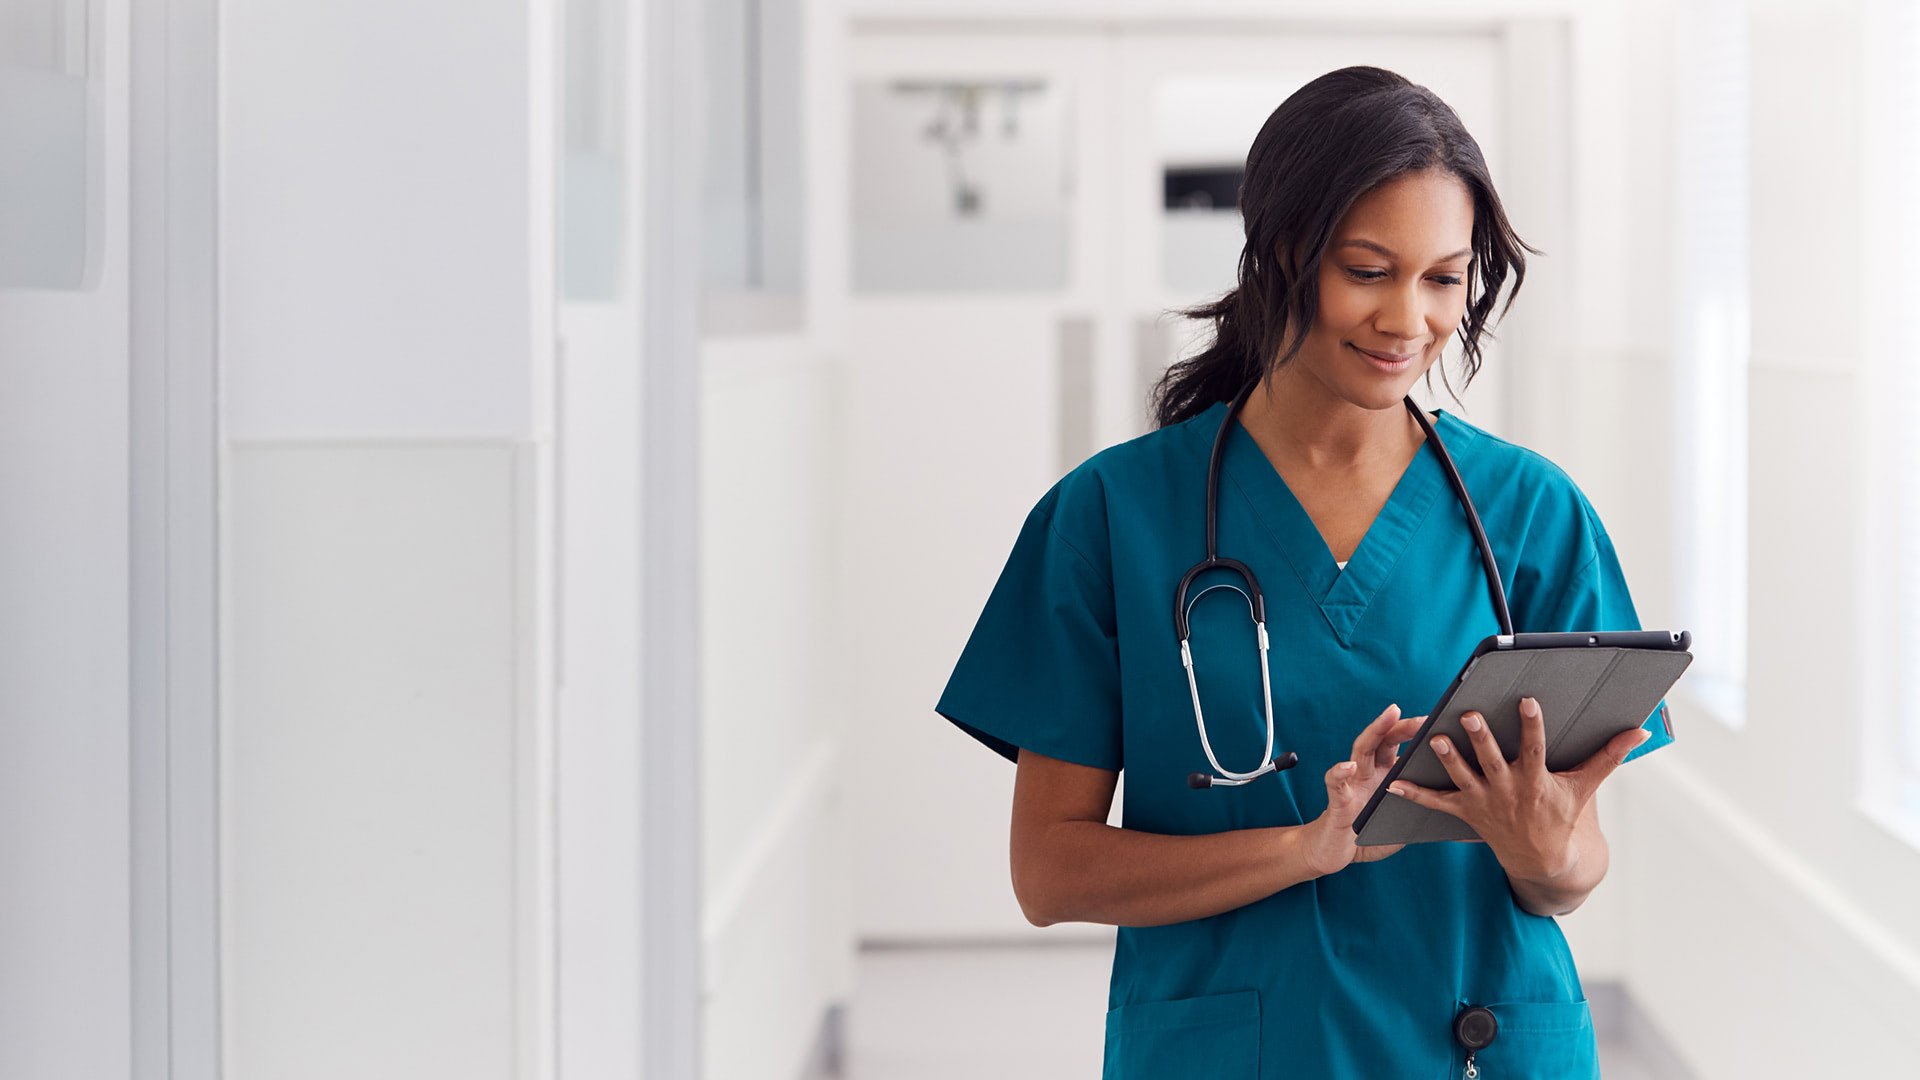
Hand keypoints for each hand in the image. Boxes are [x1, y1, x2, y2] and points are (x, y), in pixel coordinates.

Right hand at [1302, 703, 1429, 876]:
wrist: (1337, 853)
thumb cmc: (1372, 835)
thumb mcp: (1405, 820)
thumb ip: (1426, 812)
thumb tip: (1469, 822)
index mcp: (1386, 774)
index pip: (1401, 744)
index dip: (1419, 732)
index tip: (1443, 721)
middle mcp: (1368, 771)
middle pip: (1384, 739)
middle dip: (1403, 725)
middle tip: (1424, 717)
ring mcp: (1352, 783)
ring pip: (1361, 750)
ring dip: (1375, 731)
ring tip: (1389, 715)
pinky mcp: (1337, 801)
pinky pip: (1335, 784)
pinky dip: (1340, 773)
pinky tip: (1348, 768)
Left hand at [1387, 696, 1651, 881]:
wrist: (1543, 859)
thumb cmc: (1563, 814)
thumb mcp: (1585, 786)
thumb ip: (1609, 756)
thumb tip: (1640, 731)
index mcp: (1536, 780)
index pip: (1535, 747)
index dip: (1532, 725)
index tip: (1528, 700)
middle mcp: (1508, 790)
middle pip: (1493, 760)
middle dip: (1481, 739)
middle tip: (1470, 716)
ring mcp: (1485, 801)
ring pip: (1463, 777)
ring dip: (1448, 759)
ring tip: (1434, 738)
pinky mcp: (1466, 812)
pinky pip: (1437, 804)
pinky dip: (1415, 795)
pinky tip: (1394, 783)